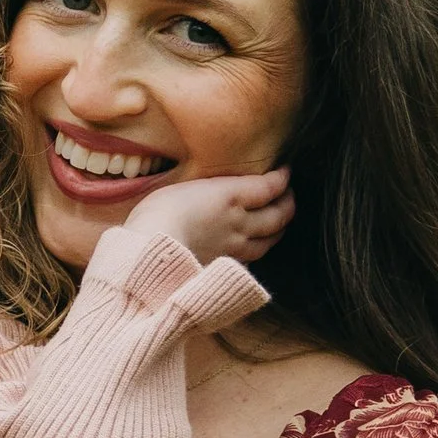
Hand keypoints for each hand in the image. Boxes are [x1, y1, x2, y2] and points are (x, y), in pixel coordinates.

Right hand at [125, 166, 293, 264]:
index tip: (285, 171)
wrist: (149, 251)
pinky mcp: (224, 266)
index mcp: (230, 196)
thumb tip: (221, 187)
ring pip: (270, 239)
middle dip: (288, 202)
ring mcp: (234, 247)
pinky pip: (252, 258)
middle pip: (279, 214)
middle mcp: (239, 222)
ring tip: (279, 221)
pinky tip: (255, 246)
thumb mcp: (183, 185)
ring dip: (279, 228)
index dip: (282, 177)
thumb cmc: (157, 213)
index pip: (270, 186)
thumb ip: (210, 187)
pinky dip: (259, 249)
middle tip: (287, 194)